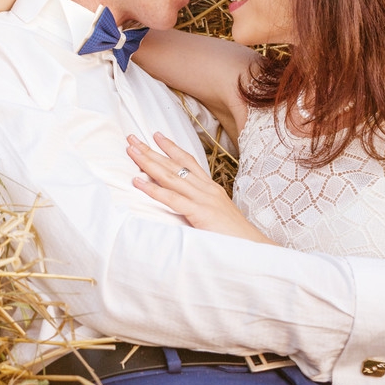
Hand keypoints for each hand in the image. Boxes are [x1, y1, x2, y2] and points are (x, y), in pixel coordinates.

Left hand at [126, 133, 272, 243]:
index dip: (171, 148)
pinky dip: (153, 189)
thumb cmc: (235, 236)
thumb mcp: (217, 215)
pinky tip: (137, 182)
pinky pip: (172, 199)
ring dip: (148, 162)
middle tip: (132, 138)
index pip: (188, 162)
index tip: (156, 136)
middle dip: (151, 150)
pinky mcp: (200, 213)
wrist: (254, 248)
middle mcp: (206, 189)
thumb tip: (187, 206)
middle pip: (174, 164)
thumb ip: (202, 207)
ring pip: (170, 176)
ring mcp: (203, 199)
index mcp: (210, 188)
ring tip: (131, 151)